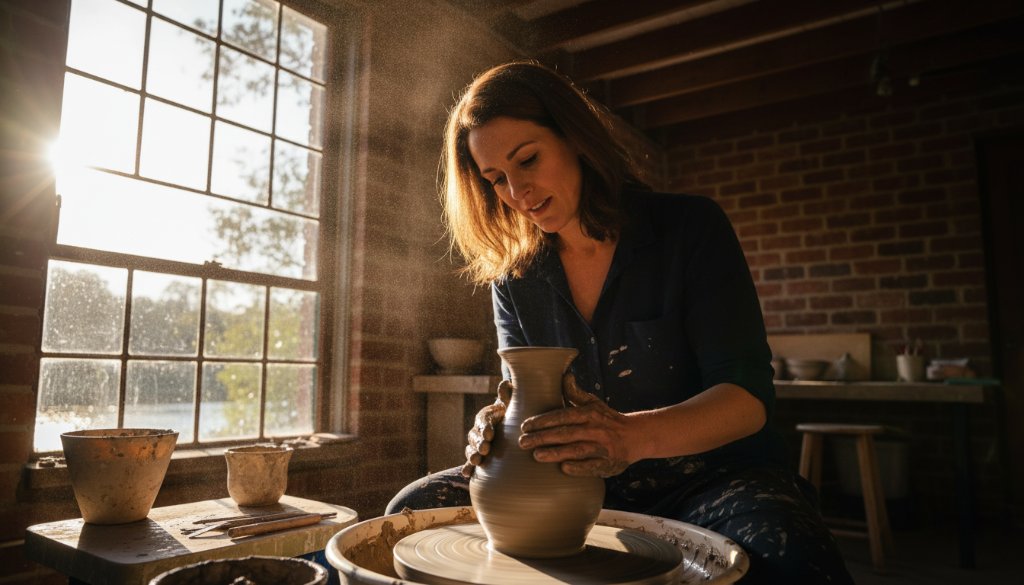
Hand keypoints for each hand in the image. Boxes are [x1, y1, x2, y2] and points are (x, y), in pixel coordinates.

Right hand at [460, 379, 512, 476]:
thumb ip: (507, 396)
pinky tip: (466, 474)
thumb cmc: (511, 416)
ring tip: (477, 461)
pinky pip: (469, 462)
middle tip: (485, 448)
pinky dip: (467, 468)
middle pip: (474, 435)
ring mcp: (477, 444)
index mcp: (487, 416)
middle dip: (478, 442)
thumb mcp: (511, 405)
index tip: (490, 433)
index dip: (484, 426)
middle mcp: (479, 430)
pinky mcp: (478, 456)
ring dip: (472, 455)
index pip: (482, 419)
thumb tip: (506, 382)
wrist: (508, 429)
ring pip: (470, 448)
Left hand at [518, 373, 632, 477]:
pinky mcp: (607, 464)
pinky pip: (591, 466)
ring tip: (536, 455)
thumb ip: (575, 393)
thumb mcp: (593, 403)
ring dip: (556, 453)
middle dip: (542, 437)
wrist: (636, 436)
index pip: (563, 415)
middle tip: (522, 442)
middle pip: (565, 433)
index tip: (525, 425)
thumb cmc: (607, 419)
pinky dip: (578, 468)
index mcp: (589, 414)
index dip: (543, 420)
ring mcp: (602, 447)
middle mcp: (595, 429)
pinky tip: (562, 469)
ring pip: (576, 450)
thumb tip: (564, 375)